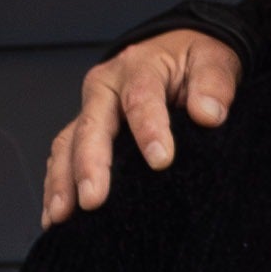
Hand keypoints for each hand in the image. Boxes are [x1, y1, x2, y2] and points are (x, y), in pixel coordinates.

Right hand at [38, 28, 237, 223]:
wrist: (176, 53)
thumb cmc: (193, 62)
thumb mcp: (213, 60)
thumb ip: (214, 84)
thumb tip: (209, 114)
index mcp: (138, 67)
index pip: (141, 98)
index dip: (149, 129)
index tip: (161, 160)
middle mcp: (105, 89)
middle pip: (92, 126)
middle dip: (90, 165)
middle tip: (93, 200)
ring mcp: (91, 112)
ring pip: (68, 145)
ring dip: (62, 181)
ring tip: (62, 217)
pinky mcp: (84, 133)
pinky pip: (63, 159)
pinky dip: (57, 187)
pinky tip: (56, 218)